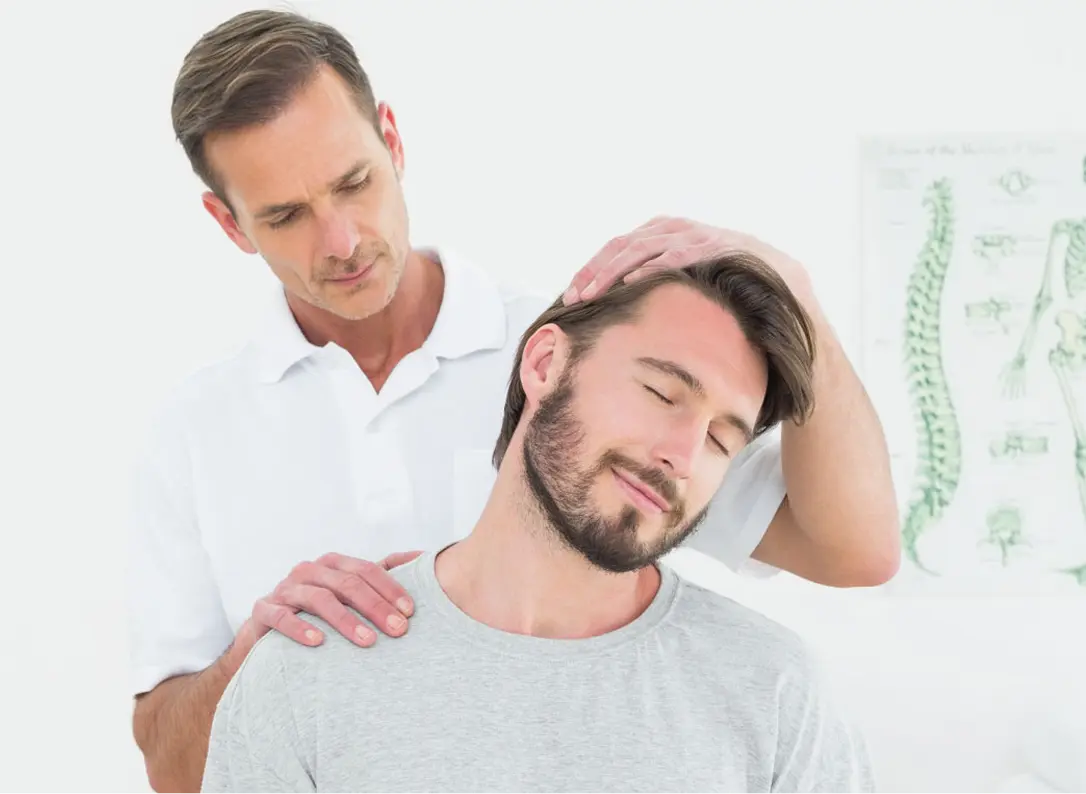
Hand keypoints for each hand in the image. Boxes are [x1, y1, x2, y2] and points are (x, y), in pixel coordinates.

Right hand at [244, 550, 422, 647]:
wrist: (268, 630)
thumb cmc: (317, 610)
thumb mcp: (347, 591)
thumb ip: (382, 573)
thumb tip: (422, 556)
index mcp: (332, 564)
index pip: (367, 570)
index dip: (390, 589)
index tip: (410, 612)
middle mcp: (309, 571)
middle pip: (347, 584)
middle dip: (376, 607)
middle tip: (398, 630)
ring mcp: (285, 589)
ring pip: (319, 599)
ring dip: (346, 620)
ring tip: (367, 641)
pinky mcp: (264, 610)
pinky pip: (282, 616)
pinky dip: (300, 628)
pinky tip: (318, 642)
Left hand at [563, 216, 811, 304]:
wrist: (793, 304)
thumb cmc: (735, 306)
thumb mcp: (688, 297)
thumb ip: (657, 294)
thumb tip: (614, 317)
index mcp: (671, 236)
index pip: (620, 246)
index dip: (592, 268)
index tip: (569, 295)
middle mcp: (685, 229)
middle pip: (627, 243)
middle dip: (596, 270)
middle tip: (573, 297)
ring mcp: (707, 235)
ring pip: (649, 245)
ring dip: (617, 269)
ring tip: (593, 292)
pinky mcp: (728, 246)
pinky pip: (686, 252)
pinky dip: (659, 262)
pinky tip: (637, 278)